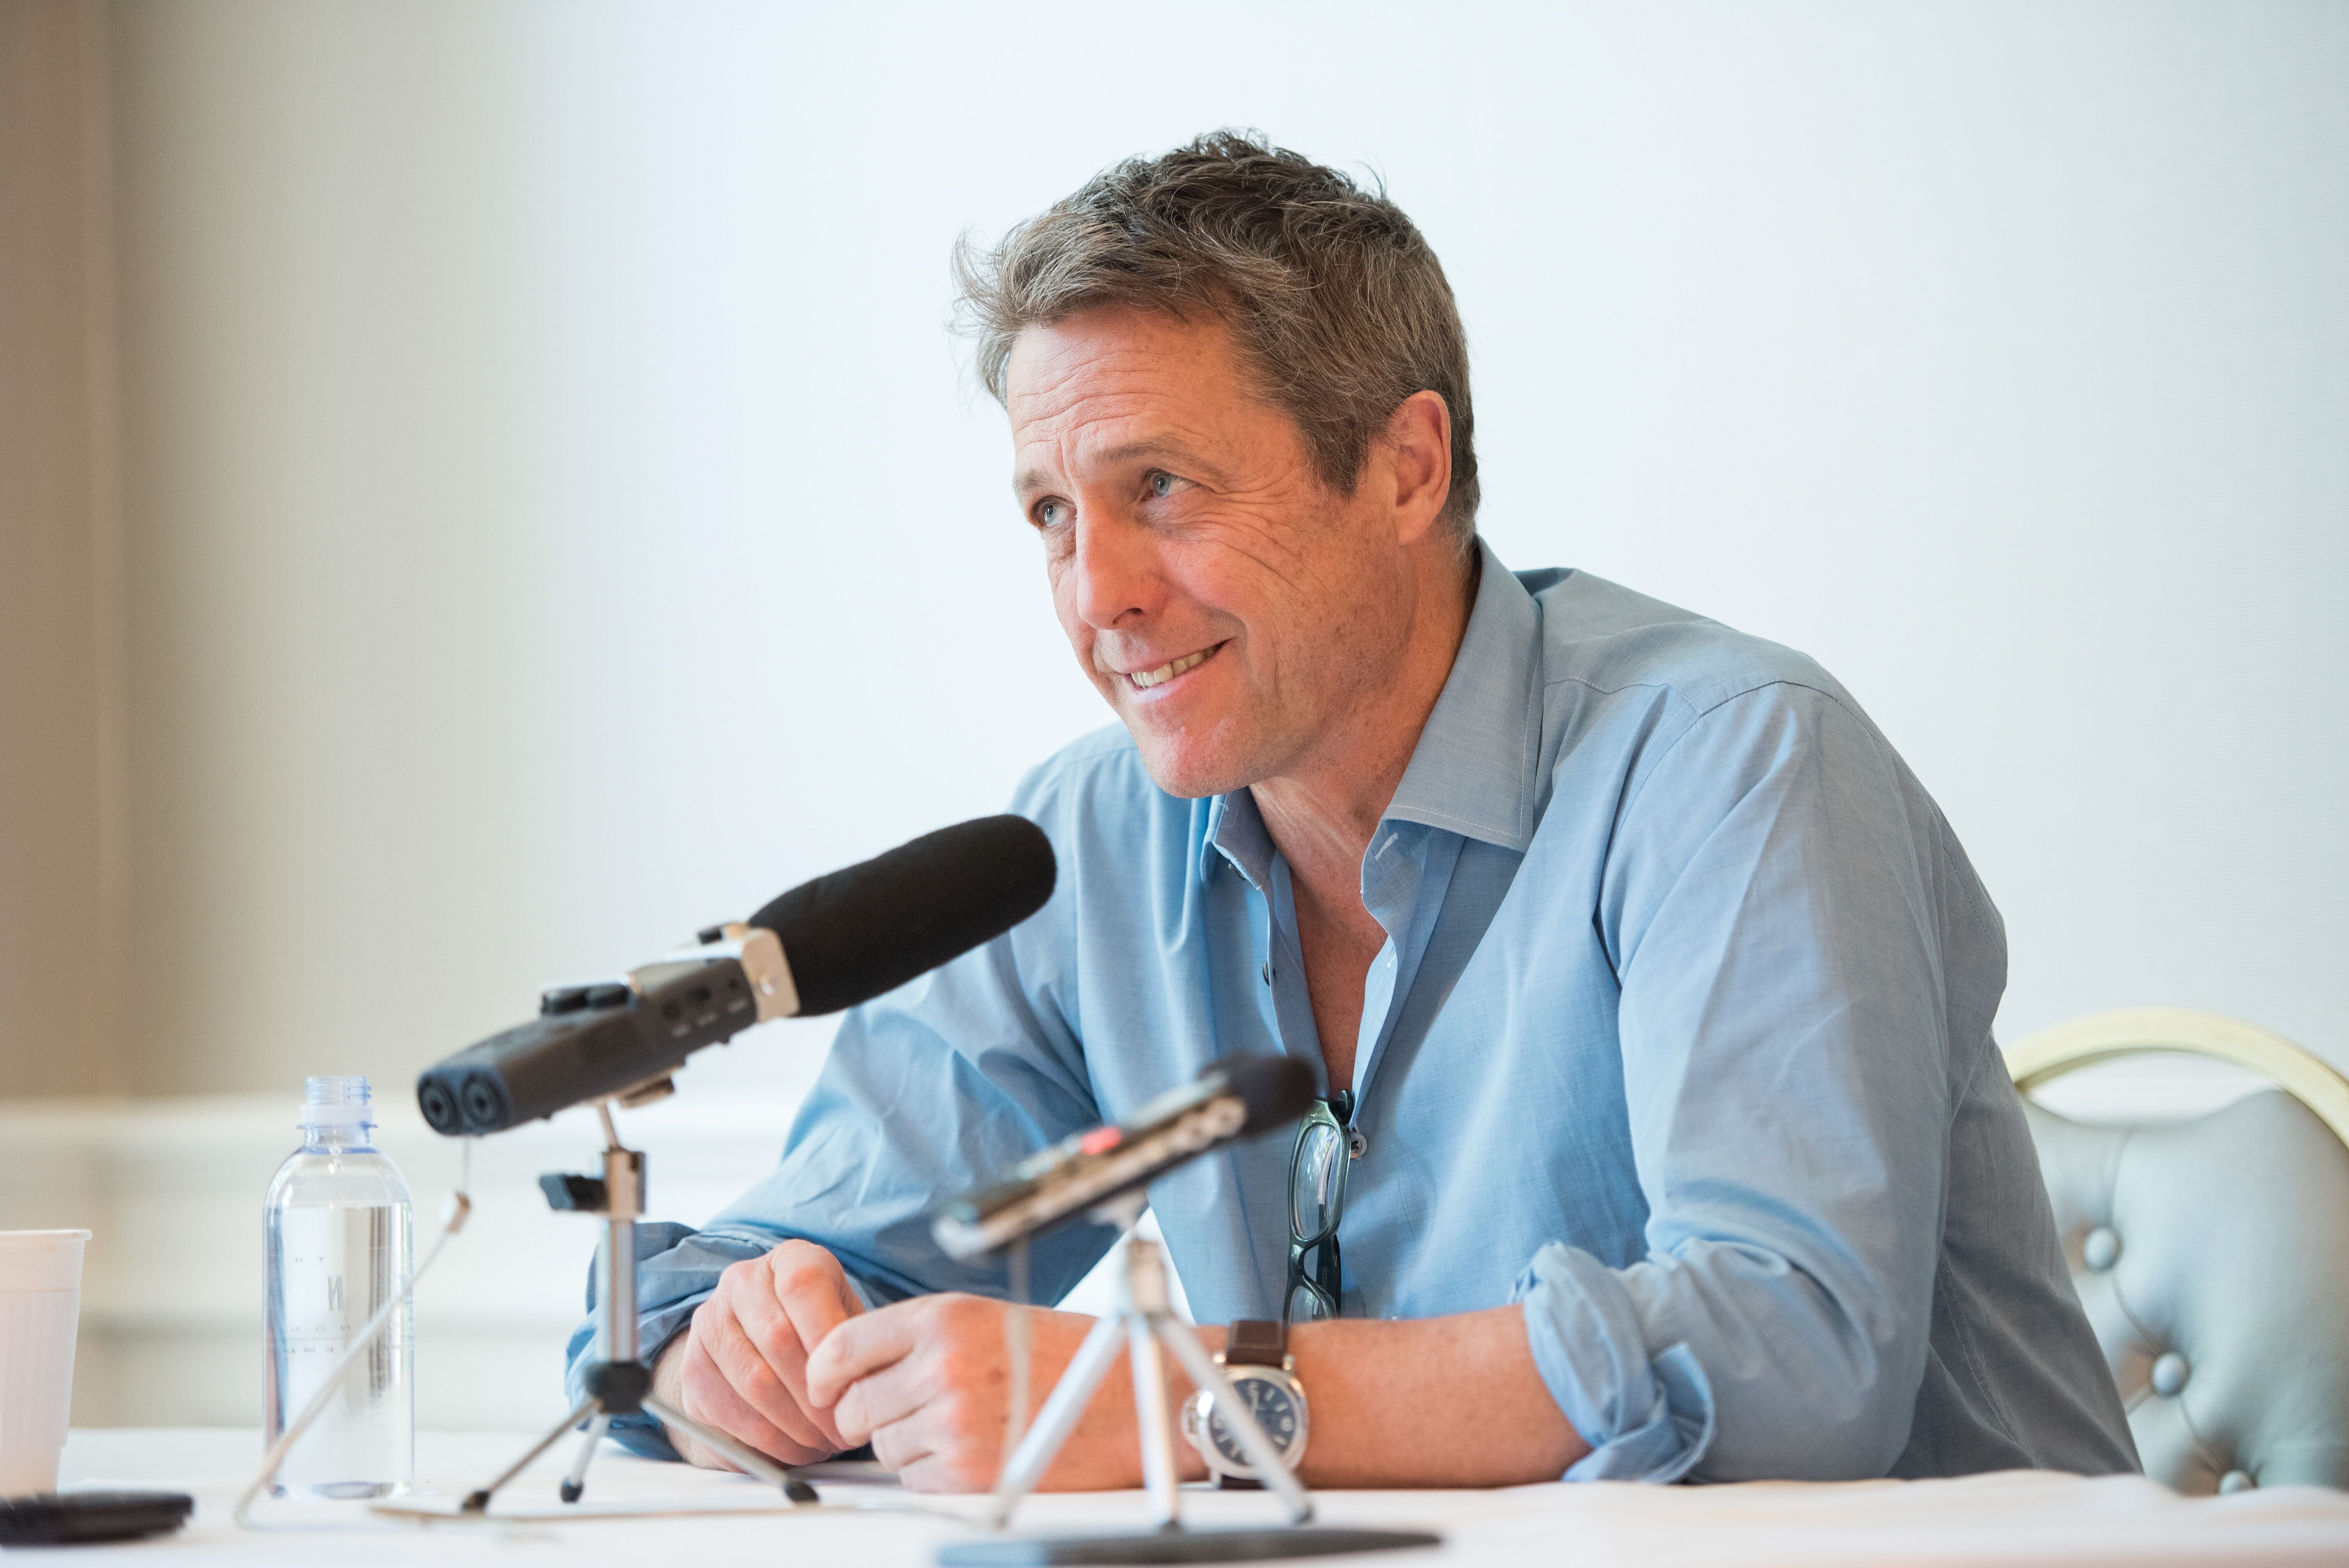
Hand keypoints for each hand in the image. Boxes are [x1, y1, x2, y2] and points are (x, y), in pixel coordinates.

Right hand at [652, 1240, 865, 1468]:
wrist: (762, 1341)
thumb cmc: (819, 1332)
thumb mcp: (849, 1323)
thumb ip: (856, 1345)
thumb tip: (864, 1387)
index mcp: (789, 1259)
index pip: (803, 1287)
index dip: (829, 1342)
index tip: (851, 1386)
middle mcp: (741, 1282)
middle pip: (777, 1339)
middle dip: (817, 1396)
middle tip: (844, 1429)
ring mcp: (709, 1324)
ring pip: (753, 1382)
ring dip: (795, 1426)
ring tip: (824, 1443)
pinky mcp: (692, 1370)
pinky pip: (729, 1414)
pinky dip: (767, 1442)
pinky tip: (794, 1448)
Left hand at [805, 1293, 1167, 1492]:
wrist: (1136, 1396)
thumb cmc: (1069, 1355)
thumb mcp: (986, 1319)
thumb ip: (918, 1338)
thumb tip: (850, 1371)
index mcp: (943, 1317)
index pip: (841, 1347)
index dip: (825, 1374)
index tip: (826, 1387)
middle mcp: (941, 1365)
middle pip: (854, 1405)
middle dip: (870, 1415)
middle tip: (910, 1411)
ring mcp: (953, 1420)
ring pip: (883, 1446)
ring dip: (908, 1443)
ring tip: (963, 1424)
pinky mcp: (969, 1470)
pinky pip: (914, 1478)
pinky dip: (934, 1472)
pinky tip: (975, 1449)